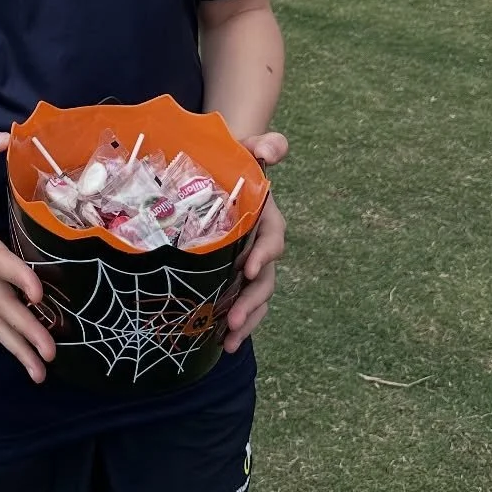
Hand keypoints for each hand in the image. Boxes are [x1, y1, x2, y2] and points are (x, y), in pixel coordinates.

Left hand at [220, 130, 287, 352]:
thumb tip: (275, 148)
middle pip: (265, 278)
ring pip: (255, 298)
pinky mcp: (231, 278)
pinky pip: (239, 303)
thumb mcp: (245, 148)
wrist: (217, 174)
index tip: (248, 268)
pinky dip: (233, 324)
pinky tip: (217, 344)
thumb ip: (262, 146)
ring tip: (228, 340)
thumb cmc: (231, 162)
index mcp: (267, 219)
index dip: (264, 254)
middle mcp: (261, 246)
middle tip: (233, 319)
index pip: (273, 239)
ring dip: (245, 320)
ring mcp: (247, 265)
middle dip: (251, 301)